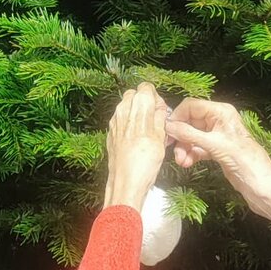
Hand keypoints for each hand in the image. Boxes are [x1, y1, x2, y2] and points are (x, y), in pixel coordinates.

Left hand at [104, 85, 167, 213]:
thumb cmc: (145, 162)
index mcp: (138, 109)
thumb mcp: (161, 138)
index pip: (145, 88)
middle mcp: (123, 111)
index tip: (160, 110)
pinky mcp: (110, 131)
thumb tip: (159, 106)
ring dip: (136, 111)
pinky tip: (136, 137)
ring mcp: (114, 121)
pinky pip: (120, 118)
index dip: (155, 97)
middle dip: (144, 102)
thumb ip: (159, 117)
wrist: (125, 181)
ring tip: (146, 129)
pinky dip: (128, 121)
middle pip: (134, 93)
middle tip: (154, 118)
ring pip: (125, 105)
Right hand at [164, 98, 270, 211]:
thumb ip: (190, 134)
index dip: (178, 117)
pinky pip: (197, 148)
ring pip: (192, 137)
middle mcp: (219, 120)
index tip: (167, 132)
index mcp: (222, 112)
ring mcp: (217, 136)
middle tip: (172, 151)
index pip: (192, 106)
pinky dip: (191, 154)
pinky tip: (187, 163)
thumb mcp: (216, 145)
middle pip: (189, 122)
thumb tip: (168, 126)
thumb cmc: (246, 163)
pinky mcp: (217, 150)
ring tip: (181, 162)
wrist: (262, 187)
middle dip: (180, 137)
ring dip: (184, 148)